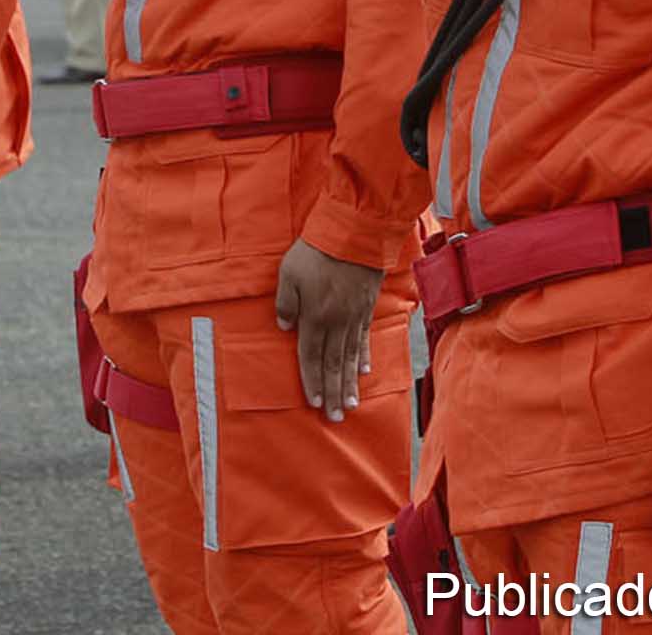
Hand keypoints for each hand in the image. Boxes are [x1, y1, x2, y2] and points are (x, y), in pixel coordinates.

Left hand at [273, 238, 382, 420]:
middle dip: (333, 393)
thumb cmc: (315, 251)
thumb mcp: (288, 273)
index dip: (312, 382)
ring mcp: (354, 317)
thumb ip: (285, 302)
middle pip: (333, 365)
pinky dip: (363, 358)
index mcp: (314, 317)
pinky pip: (364, 339)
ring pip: (350, 357)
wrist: (354, 233)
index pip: (311, 357)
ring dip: (349, 383)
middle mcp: (336, 323)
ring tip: (350, 404)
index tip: (314, 403)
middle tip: (335, 417)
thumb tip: (284, 326)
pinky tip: (364, 372)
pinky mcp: (367, 307)